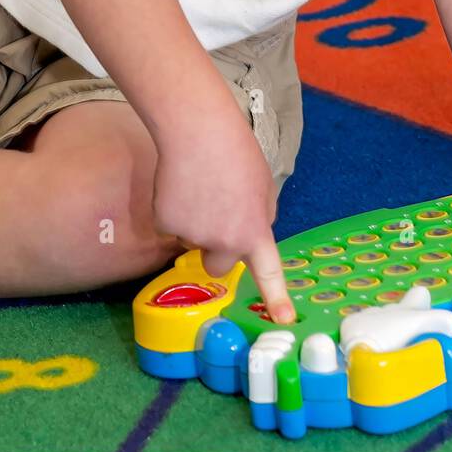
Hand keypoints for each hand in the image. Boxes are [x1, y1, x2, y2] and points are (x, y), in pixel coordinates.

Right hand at [152, 109, 295, 323]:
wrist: (199, 131)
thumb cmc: (235, 151)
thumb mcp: (263, 185)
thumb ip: (260, 215)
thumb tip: (249, 231)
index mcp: (255, 230)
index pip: (269, 272)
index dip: (277, 298)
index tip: (285, 320)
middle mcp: (225, 241)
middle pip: (218, 264)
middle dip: (214, 247)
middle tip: (214, 212)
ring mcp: (194, 235)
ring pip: (190, 240)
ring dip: (193, 221)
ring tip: (199, 184)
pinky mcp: (167, 224)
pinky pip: (169, 225)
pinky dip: (172, 209)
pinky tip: (179, 183)